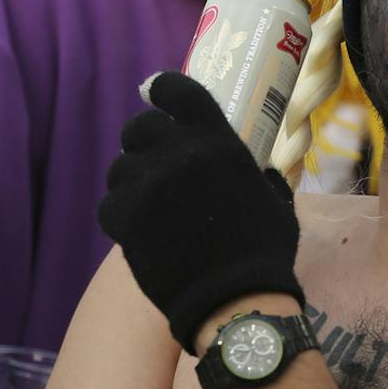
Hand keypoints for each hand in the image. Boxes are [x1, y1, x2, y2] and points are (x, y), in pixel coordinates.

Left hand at [98, 71, 303, 352]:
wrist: (233, 299)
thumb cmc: (264, 251)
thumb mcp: (277, 202)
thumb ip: (261, 178)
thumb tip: (259, 175)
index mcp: (217, 140)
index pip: (178, 91)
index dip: (164, 89)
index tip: (156, 93)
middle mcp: (177, 154)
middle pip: (140, 127)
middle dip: (144, 140)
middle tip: (153, 158)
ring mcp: (146, 185)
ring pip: (120, 168)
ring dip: (132, 180)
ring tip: (148, 201)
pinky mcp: (124, 219)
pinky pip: (109, 204)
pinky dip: (121, 213)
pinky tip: (137, 227)